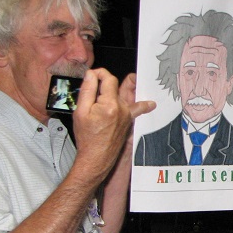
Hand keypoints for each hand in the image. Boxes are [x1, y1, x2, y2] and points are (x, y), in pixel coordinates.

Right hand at [72, 68, 153, 182]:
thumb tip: (91, 75)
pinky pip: (136, 109)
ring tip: (125, 84)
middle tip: (94, 84)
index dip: (99, 74)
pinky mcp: (129, 121)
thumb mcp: (80, 112)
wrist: (96, 158)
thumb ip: (87, 91)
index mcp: (109, 105)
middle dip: (104, 83)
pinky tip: (151, 104)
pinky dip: (142, 106)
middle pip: (115, 87)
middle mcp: (122, 109)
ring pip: (123, 96)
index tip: (92, 75)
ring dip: (116, 92)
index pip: (108, 79)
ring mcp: (127, 115)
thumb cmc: (87, 138)